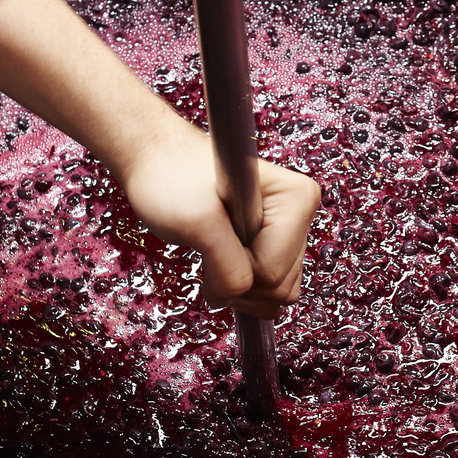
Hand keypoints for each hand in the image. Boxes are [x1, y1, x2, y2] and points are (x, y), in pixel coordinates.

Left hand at [115, 119, 322, 318]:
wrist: (158, 162)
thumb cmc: (171, 178)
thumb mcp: (197, 223)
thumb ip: (228, 267)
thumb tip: (240, 295)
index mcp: (297, 199)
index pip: (274, 271)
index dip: (237, 268)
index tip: (212, 238)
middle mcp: (300, 213)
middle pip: (282, 285)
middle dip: (241, 281)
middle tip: (210, 247)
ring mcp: (289, 229)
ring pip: (277, 291)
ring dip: (240, 285)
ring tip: (214, 250)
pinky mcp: (274, 242)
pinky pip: (270, 288)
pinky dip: (241, 284)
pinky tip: (221, 258)